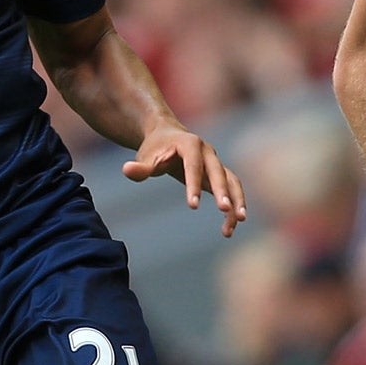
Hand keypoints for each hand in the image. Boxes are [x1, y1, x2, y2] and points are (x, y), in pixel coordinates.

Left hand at [121, 124, 245, 235]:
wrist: (168, 136)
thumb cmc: (155, 148)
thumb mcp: (146, 157)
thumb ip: (140, 167)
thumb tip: (127, 170)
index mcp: (190, 144)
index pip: (193, 165)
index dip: (194, 184)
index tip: (192, 205)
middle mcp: (208, 152)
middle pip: (218, 172)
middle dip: (222, 191)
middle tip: (225, 210)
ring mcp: (216, 163)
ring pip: (232, 181)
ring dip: (237, 199)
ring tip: (238, 221)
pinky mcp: (220, 175)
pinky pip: (232, 190)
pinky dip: (234, 206)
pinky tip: (229, 228)